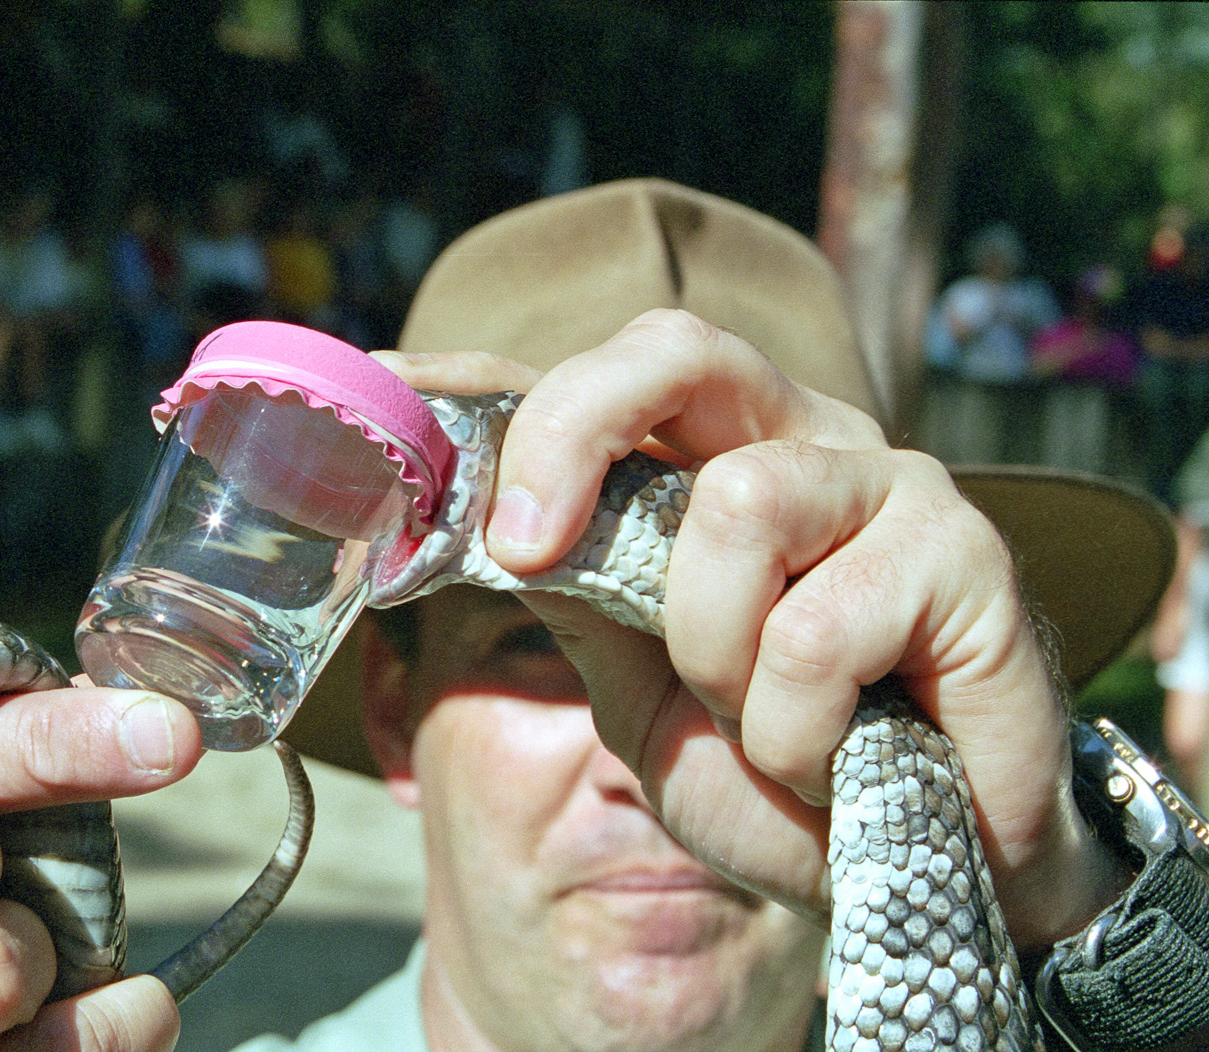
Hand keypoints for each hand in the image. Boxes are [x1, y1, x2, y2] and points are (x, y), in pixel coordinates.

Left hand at [377, 309, 1128, 949]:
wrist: (913, 870)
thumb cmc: (774, 772)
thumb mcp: (644, 686)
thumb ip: (582, 591)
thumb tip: (474, 516)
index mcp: (716, 467)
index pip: (595, 387)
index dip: (487, 377)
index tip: (381, 378)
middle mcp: (800, 443)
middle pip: (670, 353)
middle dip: (571, 436)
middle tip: (530, 546)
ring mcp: (890, 484)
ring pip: (742, 502)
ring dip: (716, 652)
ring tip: (760, 727)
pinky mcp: (970, 554)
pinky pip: (820, 627)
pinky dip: (794, 728)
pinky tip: (834, 760)